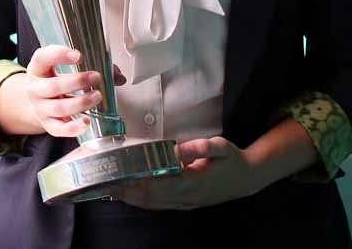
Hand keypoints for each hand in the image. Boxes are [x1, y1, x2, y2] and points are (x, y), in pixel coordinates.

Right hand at [25, 45, 125, 137]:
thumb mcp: (65, 66)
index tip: (80, 56)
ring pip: (59, 108)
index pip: (43, 58)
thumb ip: (92, 64)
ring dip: (81, 103)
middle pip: (53, 86)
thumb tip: (117, 75)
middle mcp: (35, 88)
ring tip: (97, 95)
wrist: (39, 100)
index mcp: (38, 67)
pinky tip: (87, 121)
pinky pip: (59, 129)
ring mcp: (40, 108)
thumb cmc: (56, 78)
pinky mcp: (48, 125)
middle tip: (97, 77)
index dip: (60, 55)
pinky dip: (73, 127)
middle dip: (78, 81)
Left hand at [108, 136, 263, 210]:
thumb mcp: (220, 147)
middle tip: (106, 184)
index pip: (161, 185)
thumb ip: (200, 147)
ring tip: (112, 191)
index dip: (140, 183)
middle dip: (128, 193)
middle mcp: (186, 197)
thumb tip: (178, 149)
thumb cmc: (232, 159)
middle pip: (152, 198)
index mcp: (193, 182)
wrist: (245, 179)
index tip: (122, 177)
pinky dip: (142, 201)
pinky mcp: (184, 203)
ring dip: (132, 199)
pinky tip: (131, 196)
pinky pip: (159, 205)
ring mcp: (185, 203)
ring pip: (153, 204)